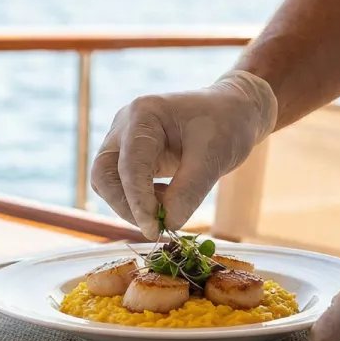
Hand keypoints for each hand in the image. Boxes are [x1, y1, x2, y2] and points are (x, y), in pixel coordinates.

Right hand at [92, 70, 276, 238]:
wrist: (234, 111)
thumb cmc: (227, 125)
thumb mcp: (214, 157)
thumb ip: (189, 191)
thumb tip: (167, 224)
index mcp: (144, 114)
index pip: (129, 164)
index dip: (138, 200)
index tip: (154, 228)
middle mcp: (125, 125)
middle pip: (104, 174)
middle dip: (125, 205)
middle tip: (155, 228)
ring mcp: (125, 140)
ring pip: (108, 182)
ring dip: (130, 205)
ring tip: (167, 211)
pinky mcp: (132, 155)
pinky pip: (123, 184)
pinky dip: (140, 200)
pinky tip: (168, 201)